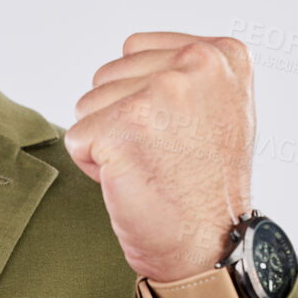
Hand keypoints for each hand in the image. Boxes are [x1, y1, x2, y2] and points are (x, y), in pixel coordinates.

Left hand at [64, 32, 253, 284]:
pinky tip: (134, 181)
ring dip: (107, 141)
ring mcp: (160, 93)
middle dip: (121, 119)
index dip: (142, 98)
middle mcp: (196, 63)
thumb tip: (130, 52)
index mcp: (221, 54)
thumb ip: (182, 71)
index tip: (180, 133)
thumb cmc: (206, 186)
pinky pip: (76, 138)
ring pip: (87, 104)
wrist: (212, 246)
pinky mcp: (123, 126)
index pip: (135, 51)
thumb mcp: (218, 106)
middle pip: (108, 76)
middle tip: (165, 155)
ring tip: (152, 167)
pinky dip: (93, 167)